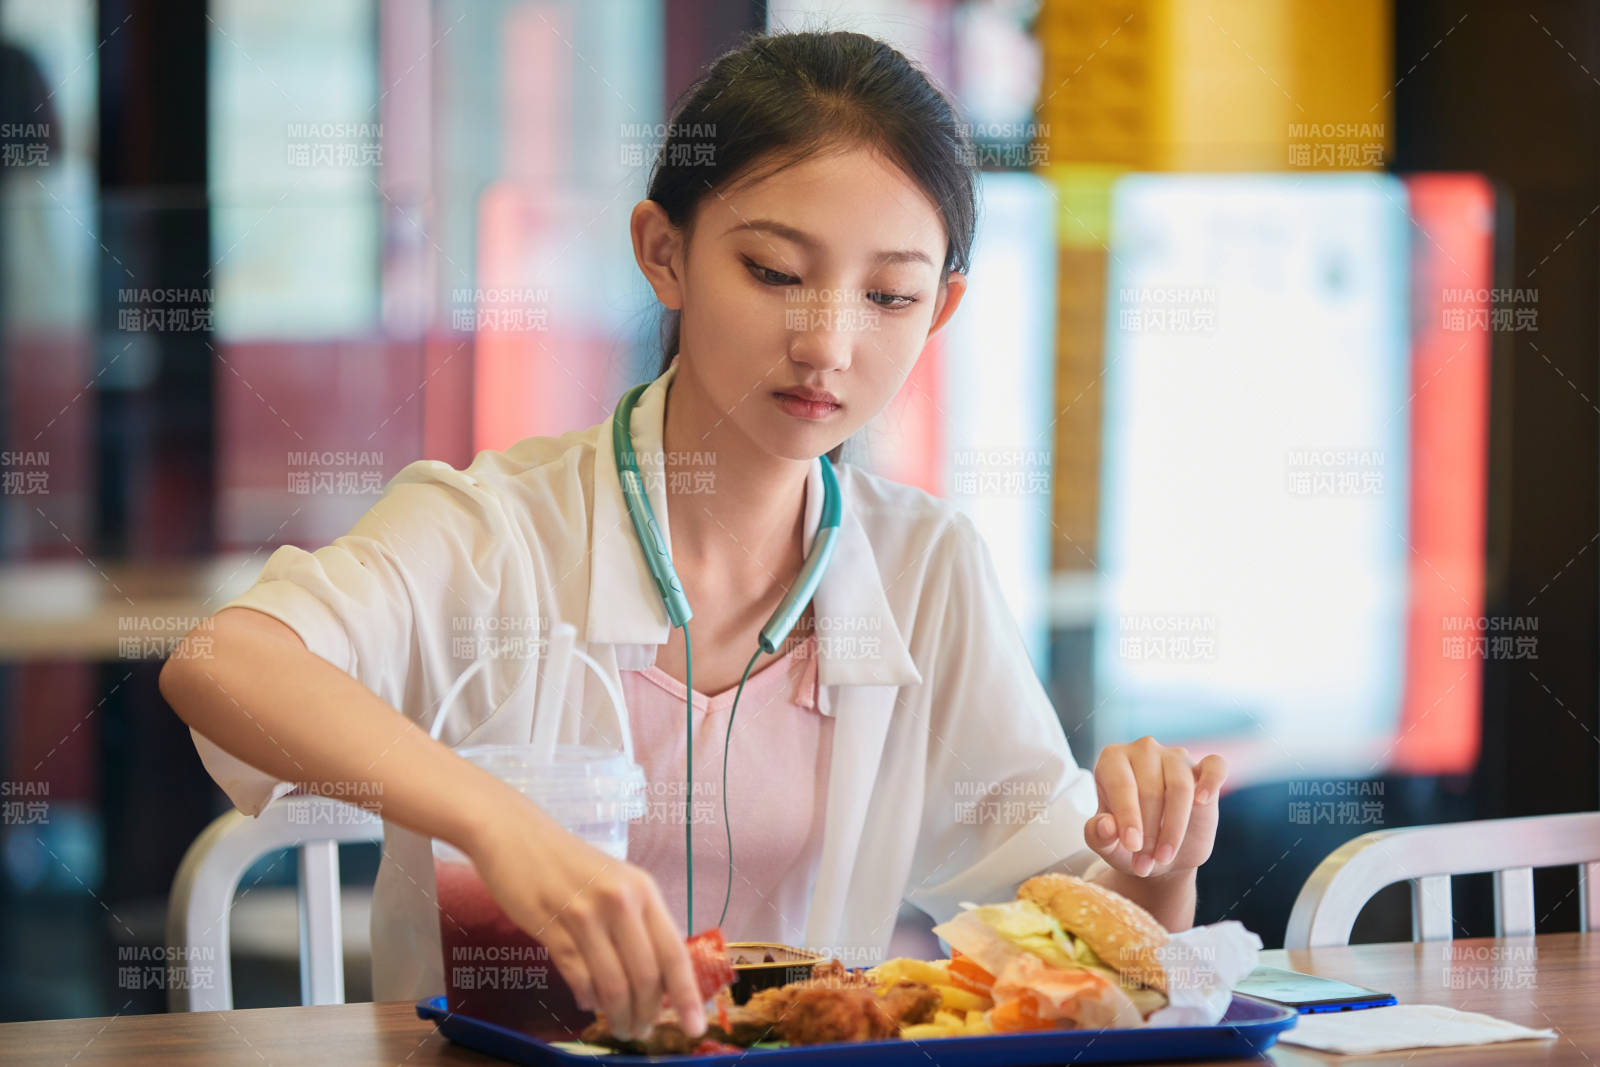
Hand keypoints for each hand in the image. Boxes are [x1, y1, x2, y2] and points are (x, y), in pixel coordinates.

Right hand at [467, 800, 704, 1040]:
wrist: (515, 835)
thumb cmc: (569, 862)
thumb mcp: (616, 882)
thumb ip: (636, 923)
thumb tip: (657, 978)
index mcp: (643, 889)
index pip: (674, 952)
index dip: (687, 995)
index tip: (695, 1029)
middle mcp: (620, 901)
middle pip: (645, 975)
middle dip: (648, 1013)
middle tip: (643, 1033)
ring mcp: (584, 914)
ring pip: (612, 983)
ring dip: (619, 1014)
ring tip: (620, 1027)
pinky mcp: (550, 926)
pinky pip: (577, 975)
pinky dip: (587, 997)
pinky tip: (589, 1003)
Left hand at [1085, 736, 1226, 878]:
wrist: (1160, 855)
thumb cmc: (1127, 843)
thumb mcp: (1107, 846)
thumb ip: (1097, 836)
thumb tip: (1106, 825)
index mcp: (1112, 760)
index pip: (1122, 785)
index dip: (1128, 817)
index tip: (1132, 846)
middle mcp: (1143, 750)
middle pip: (1150, 789)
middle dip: (1149, 832)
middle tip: (1144, 864)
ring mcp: (1175, 757)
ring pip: (1180, 787)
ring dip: (1174, 828)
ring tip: (1164, 856)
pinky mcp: (1204, 769)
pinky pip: (1215, 766)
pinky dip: (1212, 781)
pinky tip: (1203, 800)